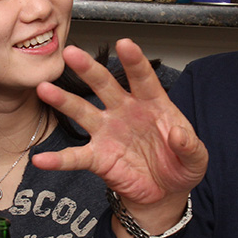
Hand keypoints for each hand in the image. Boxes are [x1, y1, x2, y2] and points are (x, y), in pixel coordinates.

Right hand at [33, 39, 207, 237]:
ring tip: (44, 89)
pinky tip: (41, 159)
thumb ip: (190, 145)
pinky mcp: (98, 157)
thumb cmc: (180, 166)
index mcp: (152, 104)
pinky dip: (57, 159)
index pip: (142, 78)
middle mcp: (125, 112)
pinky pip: (75, 157)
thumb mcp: (196, 158)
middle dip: (89, 69)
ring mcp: (108, 132)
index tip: (124, 44)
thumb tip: (178, 135)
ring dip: (63, 100)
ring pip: (83, 111)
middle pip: (104, 85)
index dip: (134, 61)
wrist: (165, 194)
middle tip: (72, 53)